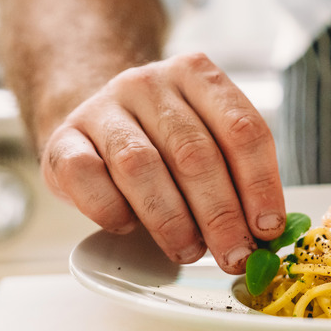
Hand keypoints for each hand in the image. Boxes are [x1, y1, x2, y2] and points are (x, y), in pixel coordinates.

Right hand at [41, 53, 284, 273]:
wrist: (97, 120)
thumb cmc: (165, 139)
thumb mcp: (210, 141)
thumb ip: (239, 178)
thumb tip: (265, 232)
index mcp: (199, 76)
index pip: (242, 130)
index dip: (260, 184)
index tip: (267, 228)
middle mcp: (150, 83)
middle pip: (195, 153)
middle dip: (221, 215)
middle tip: (234, 255)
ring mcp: (103, 107)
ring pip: (141, 166)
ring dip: (171, 220)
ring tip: (188, 250)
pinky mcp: (63, 138)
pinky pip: (87, 178)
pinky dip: (113, 210)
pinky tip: (130, 226)